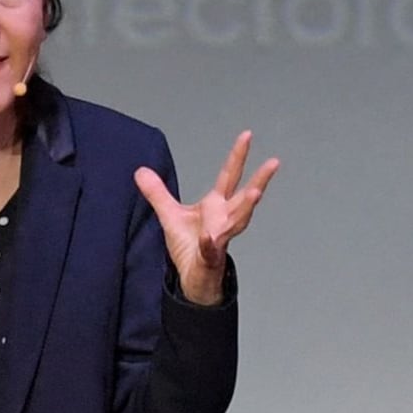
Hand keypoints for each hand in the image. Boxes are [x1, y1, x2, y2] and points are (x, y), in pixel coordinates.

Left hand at [134, 132, 279, 306]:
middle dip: (259, 179)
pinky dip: (210, 244)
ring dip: (247, 208)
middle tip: (272, 162)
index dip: (238, 155)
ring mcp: (221, 237)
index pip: (230, 175)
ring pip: (238, 220)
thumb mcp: (169, 215)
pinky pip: (211, 249)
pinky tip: (210, 238)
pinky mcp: (210, 256)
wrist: (191, 277)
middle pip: (244, 195)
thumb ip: (157, 193)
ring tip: (255, 193)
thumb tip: (140, 171)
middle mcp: (225, 218)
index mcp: (217, 205)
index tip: (247, 135)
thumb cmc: (189, 246)